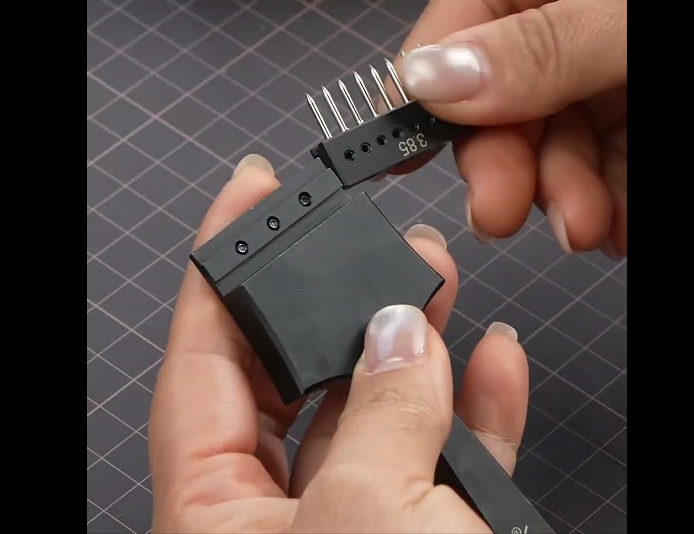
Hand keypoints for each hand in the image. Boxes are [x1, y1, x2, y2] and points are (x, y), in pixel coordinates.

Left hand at [149, 153, 531, 531]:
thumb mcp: (368, 510)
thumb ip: (380, 413)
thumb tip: (399, 338)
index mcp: (214, 510)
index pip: (199, 358)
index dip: (218, 267)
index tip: (247, 193)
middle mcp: (273, 518)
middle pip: (293, 380)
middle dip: (338, 300)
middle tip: (369, 235)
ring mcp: (351, 529)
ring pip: (374, 416)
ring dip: (416, 348)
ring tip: (440, 278)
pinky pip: (443, 465)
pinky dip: (474, 413)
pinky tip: (493, 361)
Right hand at [390, 0, 626, 257]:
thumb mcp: (646, 7)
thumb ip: (551, 43)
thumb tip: (438, 79)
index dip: (436, 72)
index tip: (400, 144)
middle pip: (523, 72)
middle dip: (513, 150)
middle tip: (503, 207)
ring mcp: (641, 39)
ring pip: (573, 123)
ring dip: (567, 187)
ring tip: (582, 225)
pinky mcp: (663, 90)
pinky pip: (622, 147)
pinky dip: (615, 194)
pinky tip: (614, 221)